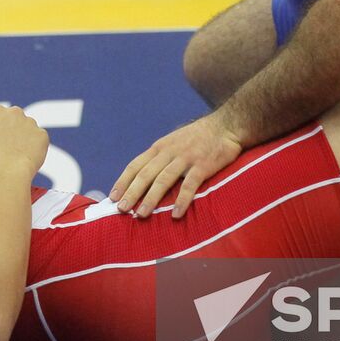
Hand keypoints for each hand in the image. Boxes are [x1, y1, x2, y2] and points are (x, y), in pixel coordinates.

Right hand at [0, 104, 48, 177]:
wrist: (6, 173)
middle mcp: (13, 112)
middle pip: (14, 118)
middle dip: (12, 129)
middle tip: (7, 147)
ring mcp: (30, 122)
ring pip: (28, 128)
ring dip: (25, 138)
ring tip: (17, 157)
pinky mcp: (42, 134)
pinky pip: (39, 139)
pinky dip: (36, 148)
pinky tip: (27, 159)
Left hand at [110, 115, 242, 218]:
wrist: (226, 125)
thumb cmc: (199, 137)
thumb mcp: (174, 142)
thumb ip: (161, 158)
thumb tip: (144, 179)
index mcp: (159, 148)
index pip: (135, 165)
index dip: (123, 181)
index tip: (113, 197)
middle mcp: (169, 152)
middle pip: (145, 174)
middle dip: (132, 193)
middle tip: (121, 210)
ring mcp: (185, 158)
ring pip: (163, 180)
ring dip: (150, 198)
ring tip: (141, 215)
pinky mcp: (202, 165)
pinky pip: (189, 185)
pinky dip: (182, 200)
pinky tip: (175, 214)